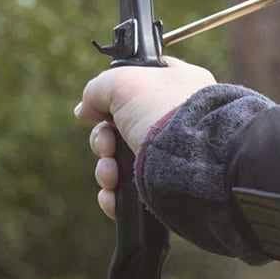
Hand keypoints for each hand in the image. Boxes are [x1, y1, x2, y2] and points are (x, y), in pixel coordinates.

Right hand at [74, 56, 215, 219]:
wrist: (196, 160)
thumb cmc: (165, 112)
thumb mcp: (123, 82)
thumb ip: (98, 89)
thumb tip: (84, 110)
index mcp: (173, 86)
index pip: (136, 85)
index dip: (111, 97)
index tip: (100, 110)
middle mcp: (172, 121)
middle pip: (119, 129)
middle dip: (103, 140)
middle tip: (107, 144)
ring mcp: (169, 157)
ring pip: (120, 163)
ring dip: (105, 170)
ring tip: (110, 175)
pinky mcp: (165, 189)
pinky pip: (129, 194)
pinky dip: (114, 197)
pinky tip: (112, 196)